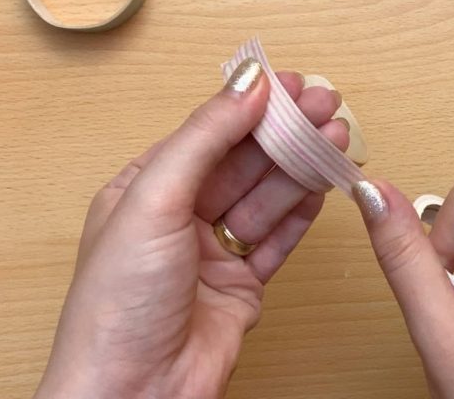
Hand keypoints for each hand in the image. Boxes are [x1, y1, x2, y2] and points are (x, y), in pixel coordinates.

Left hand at [35, 58, 348, 398]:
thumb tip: (246, 86)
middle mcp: (178, 218)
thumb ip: (204, 138)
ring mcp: (211, 253)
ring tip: (337, 138)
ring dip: (301, 167)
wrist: (134, 394)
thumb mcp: (154, 201)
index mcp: (144, 190)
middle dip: (286, 132)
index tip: (291, 85)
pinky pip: (278, 240)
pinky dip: (302, 213)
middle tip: (328, 106)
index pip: (207, 133)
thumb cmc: (116, 308)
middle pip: (243, 162)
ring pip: (266, 198)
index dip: (251, 105)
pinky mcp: (240, 286)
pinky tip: (322, 187)